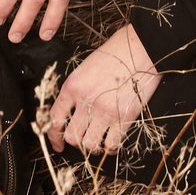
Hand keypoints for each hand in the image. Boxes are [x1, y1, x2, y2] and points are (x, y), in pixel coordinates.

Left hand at [47, 24, 160, 155]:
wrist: (141, 47)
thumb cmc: (115, 53)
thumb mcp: (86, 67)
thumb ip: (76, 90)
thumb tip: (71, 113)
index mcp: (73, 85)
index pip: (55, 119)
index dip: (54, 137)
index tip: (58, 144)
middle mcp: (86, 100)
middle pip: (71, 136)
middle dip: (75, 141)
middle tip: (83, 137)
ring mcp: (105, 111)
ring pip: (89, 145)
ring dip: (93, 146)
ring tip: (98, 138)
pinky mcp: (125, 117)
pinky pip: (112, 145)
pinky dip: (110, 147)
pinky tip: (112, 140)